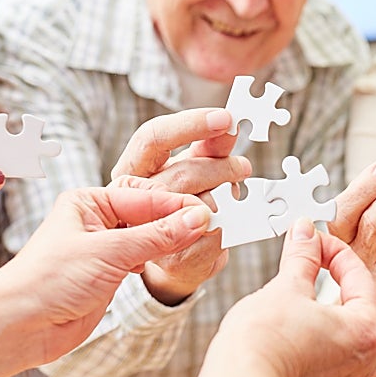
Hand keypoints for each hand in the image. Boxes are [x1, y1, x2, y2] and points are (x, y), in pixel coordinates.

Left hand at [0, 186, 212, 364]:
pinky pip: (146, 257)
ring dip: (173, 240)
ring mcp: (105, 246)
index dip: (177, 205)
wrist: (22, 325)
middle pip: (150, 213)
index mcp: (89, 202)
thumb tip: (197, 219)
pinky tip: (179, 257)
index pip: (145, 196)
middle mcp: (97, 220)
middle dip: (178, 221)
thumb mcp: (110, 252)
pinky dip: (163, 258)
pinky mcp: (110, 272)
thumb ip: (158, 236)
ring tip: (201, 241)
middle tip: (210, 227)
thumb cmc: (48, 281)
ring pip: (150, 236)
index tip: (207, 213)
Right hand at [109, 108, 251, 304]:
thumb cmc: (180, 204)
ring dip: (228, 197)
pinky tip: (231, 220)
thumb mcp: (191, 168)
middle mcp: (133, 199)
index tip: (227, 119)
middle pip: (185, 173)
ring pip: (202, 204)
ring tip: (234, 196)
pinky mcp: (174, 258)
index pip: (153, 137)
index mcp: (132, 169)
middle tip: (243, 167)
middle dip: (222, 168)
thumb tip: (230, 124)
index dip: (191, 125)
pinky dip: (232, 224)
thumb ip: (208, 147)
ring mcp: (149, 231)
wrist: (175, 258)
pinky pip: (215, 233)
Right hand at [210, 219, 375, 376]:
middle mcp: (367, 365)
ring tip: (356, 339)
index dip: (337, 255)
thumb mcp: (285, 287)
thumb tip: (305, 234)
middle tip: (354, 301)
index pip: (362, 281)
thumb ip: (302, 258)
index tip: (317, 245)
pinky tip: (337, 375)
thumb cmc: (264, 340)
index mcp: (366, 331)